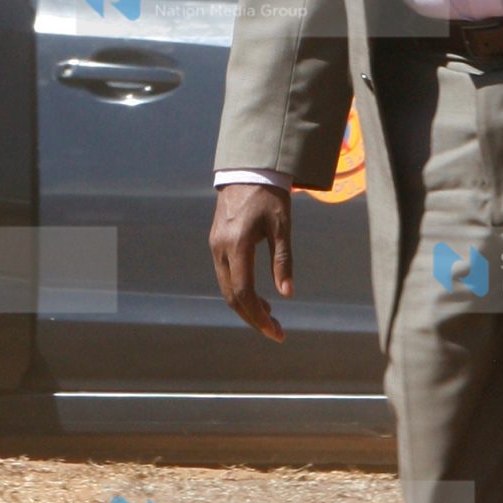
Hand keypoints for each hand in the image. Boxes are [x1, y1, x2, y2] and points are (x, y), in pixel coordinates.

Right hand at [209, 182, 293, 342]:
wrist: (248, 170)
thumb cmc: (270, 196)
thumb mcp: (282, 227)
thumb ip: (283, 261)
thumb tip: (287, 295)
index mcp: (237, 245)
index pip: (244, 293)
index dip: (258, 317)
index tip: (276, 332)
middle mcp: (220, 249)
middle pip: (232, 296)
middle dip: (253, 317)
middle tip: (276, 331)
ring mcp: (215, 246)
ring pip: (227, 287)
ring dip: (246, 305)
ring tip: (270, 315)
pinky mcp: (216, 243)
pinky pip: (226, 275)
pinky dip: (240, 291)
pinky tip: (258, 297)